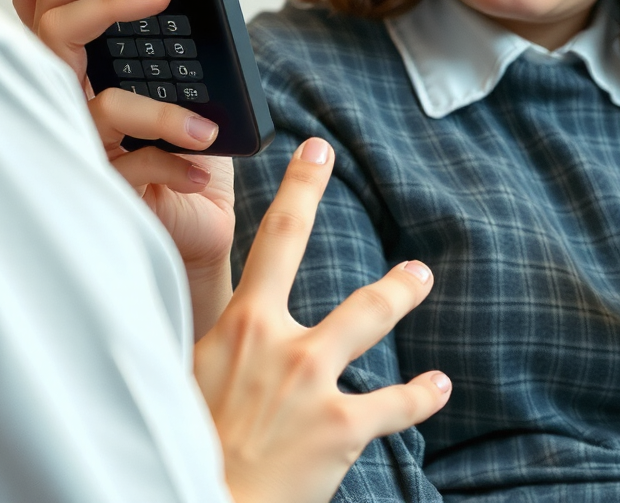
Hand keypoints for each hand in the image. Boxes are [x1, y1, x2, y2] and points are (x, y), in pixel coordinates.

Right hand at [9, 0, 234, 335]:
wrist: (199, 225)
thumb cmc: (186, 151)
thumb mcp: (186, 84)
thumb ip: (167, 40)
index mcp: (83, 66)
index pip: (58, 3)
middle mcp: (69, 99)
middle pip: (55, 32)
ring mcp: (79, 143)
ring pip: (101, 106)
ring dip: (160, 113)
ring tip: (205, 125)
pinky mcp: (101, 189)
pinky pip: (132, 163)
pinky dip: (174, 163)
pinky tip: (202, 168)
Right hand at [195, 137, 450, 502]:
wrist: (197, 493)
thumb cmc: (186, 435)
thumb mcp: (181, 373)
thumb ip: (209, 341)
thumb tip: (214, 322)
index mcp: (242, 325)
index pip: (275, 238)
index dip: (302, 188)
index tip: (319, 151)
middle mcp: (284, 346)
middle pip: (352, 297)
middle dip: (391, 279)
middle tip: (418, 263)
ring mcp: (317, 385)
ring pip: (374, 330)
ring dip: (402, 305)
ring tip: (420, 284)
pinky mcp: (340, 429)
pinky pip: (394, 406)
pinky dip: (421, 397)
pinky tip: (438, 388)